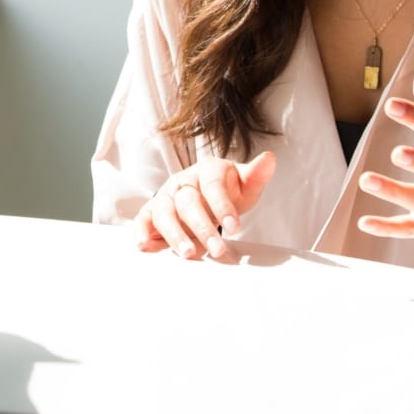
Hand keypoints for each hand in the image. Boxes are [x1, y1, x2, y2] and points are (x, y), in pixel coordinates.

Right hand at [132, 151, 275, 259]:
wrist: (207, 192)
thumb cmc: (228, 189)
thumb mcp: (245, 183)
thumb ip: (257, 175)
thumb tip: (270, 159)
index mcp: (207, 170)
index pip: (213, 186)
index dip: (223, 206)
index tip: (236, 228)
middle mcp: (183, 181)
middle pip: (189, 203)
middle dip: (203, 228)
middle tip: (218, 250)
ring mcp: (166, 195)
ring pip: (165, 213)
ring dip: (175, 234)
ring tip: (188, 254)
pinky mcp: (153, 210)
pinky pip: (145, 219)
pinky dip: (143, 233)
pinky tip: (146, 246)